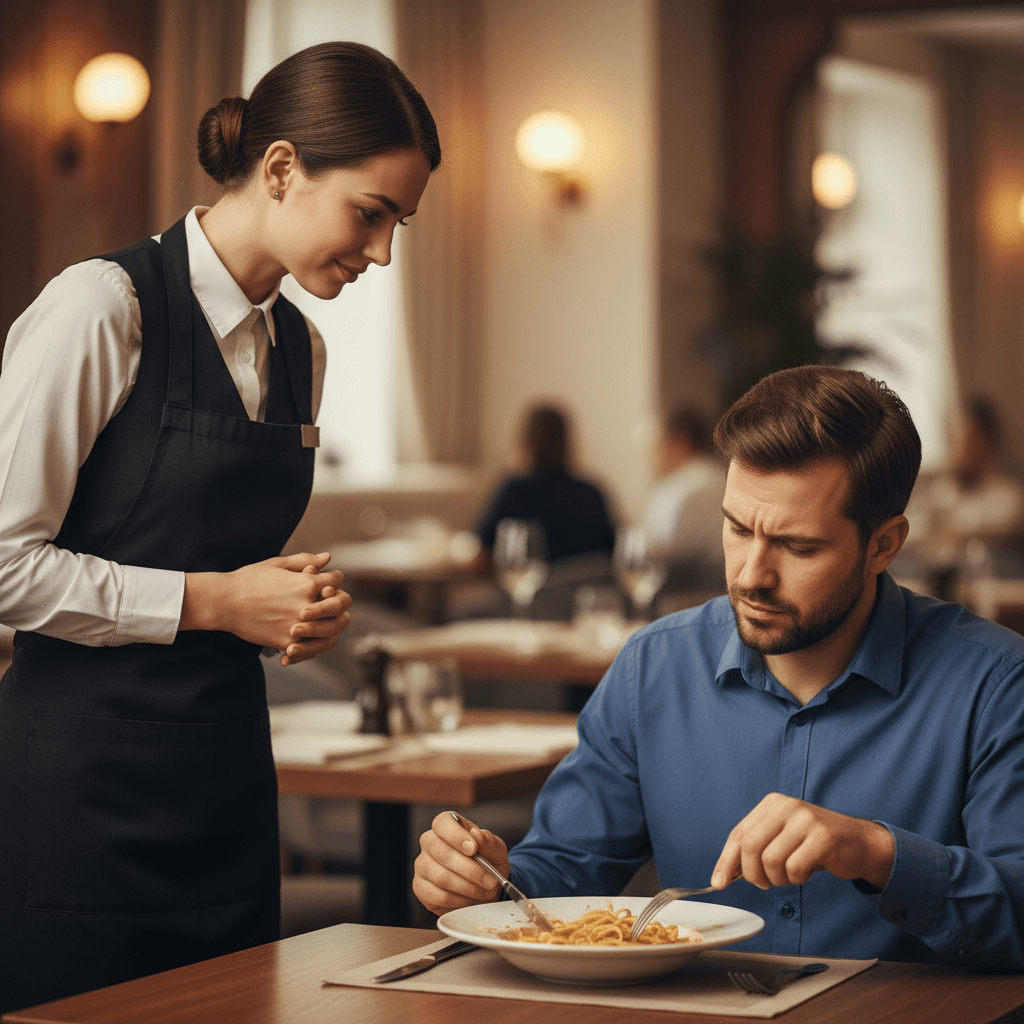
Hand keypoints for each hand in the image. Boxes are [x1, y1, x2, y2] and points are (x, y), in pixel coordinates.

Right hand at [182, 552, 349, 658]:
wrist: (224, 602)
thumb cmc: (249, 580)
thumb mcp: (277, 564)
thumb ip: (305, 561)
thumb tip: (327, 558)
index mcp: (308, 583)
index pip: (337, 580)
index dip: (335, 579)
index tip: (327, 583)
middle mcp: (308, 605)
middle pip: (341, 605)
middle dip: (339, 602)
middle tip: (329, 603)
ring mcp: (299, 626)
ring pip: (332, 630)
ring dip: (330, 625)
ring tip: (320, 622)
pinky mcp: (287, 643)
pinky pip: (311, 649)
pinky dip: (311, 647)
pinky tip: (304, 640)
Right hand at [413, 811, 509, 915]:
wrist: (485, 886)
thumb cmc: (488, 861)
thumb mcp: (495, 849)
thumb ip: (488, 841)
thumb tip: (476, 835)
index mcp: (446, 825)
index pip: (442, 823)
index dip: (456, 836)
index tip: (473, 849)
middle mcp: (429, 842)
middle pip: (442, 853)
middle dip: (470, 870)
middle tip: (490, 880)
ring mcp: (422, 865)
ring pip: (441, 877)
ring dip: (468, 887)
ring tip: (484, 891)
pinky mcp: (421, 888)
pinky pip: (438, 896)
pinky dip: (459, 901)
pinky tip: (470, 899)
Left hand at [711, 792, 894, 892]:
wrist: (859, 842)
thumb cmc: (814, 844)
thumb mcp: (781, 838)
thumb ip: (756, 849)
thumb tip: (724, 874)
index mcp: (772, 804)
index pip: (738, 834)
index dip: (726, 861)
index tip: (719, 882)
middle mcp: (786, 806)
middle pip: (750, 847)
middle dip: (752, 874)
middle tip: (765, 884)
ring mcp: (805, 820)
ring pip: (771, 861)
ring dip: (778, 879)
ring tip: (791, 874)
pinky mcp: (823, 837)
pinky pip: (794, 868)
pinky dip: (797, 878)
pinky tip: (807, 872)